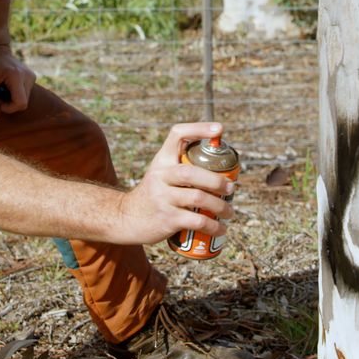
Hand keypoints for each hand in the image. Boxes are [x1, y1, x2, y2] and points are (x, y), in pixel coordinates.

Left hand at [0, 44, 36, 119]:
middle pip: (23, 103)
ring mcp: (32, 76)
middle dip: (8, 103)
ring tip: (0, 88)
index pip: (20, 103)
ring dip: (11, 99)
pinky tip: (6, 85)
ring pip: (24, 99)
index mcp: (16, 76)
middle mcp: (28, 76)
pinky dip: (15, 94)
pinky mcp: (32, 77)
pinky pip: (25, 94)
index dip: (8, 108)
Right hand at [116, 123, 236, 244]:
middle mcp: (160, 175)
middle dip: (216, 180)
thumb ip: (183, 165)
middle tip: (231, 188)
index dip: (199, 129)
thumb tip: (223, 168)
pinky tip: (220, 229)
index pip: (178, 135)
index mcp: (162, 160)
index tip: (219, 129)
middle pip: (192, 172)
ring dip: (220, 206)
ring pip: (198, 197)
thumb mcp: (161, 172)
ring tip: (229, 212)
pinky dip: (213, 226)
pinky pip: (196, 221)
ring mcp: (162, 197)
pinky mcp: (167, 219)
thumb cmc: (155, 193)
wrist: (127, 218)